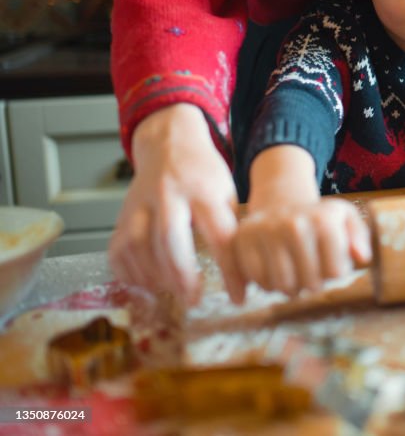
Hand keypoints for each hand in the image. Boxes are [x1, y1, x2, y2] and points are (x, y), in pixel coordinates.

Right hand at [109, 104, 244, 303]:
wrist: (170, 143)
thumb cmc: (203, 174)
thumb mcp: (227, 192)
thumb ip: (233, 227)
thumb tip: (249, 272)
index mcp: (204, 191)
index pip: (221, 236)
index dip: (231, 271)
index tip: (238, 297)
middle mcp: (169, 195)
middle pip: (170, 240)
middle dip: (182, 275)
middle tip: (193, 300)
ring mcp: (141, 204)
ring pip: (139, 246)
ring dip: (155, 277)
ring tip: (172, 291)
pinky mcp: (122, 214)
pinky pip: (118, 249)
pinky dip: (129, 272)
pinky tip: (146, 282)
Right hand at [234, 198, 371, 297]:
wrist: (281, 203)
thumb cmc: (319, 219)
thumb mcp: (346, 219)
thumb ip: (360, 238)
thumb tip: (362, 257)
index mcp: (323, 220)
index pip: (335, 273)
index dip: (335, 274)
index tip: (331, 264)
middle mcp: (294, 224)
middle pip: (309, 283)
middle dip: (313, 283)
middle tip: (311, 271)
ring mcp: (265, 231)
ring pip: (282, 286)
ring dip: (290, 287)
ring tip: (294, 272)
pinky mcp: (241, 239)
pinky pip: (257, 280)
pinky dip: (267, 283)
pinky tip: (274, 270)